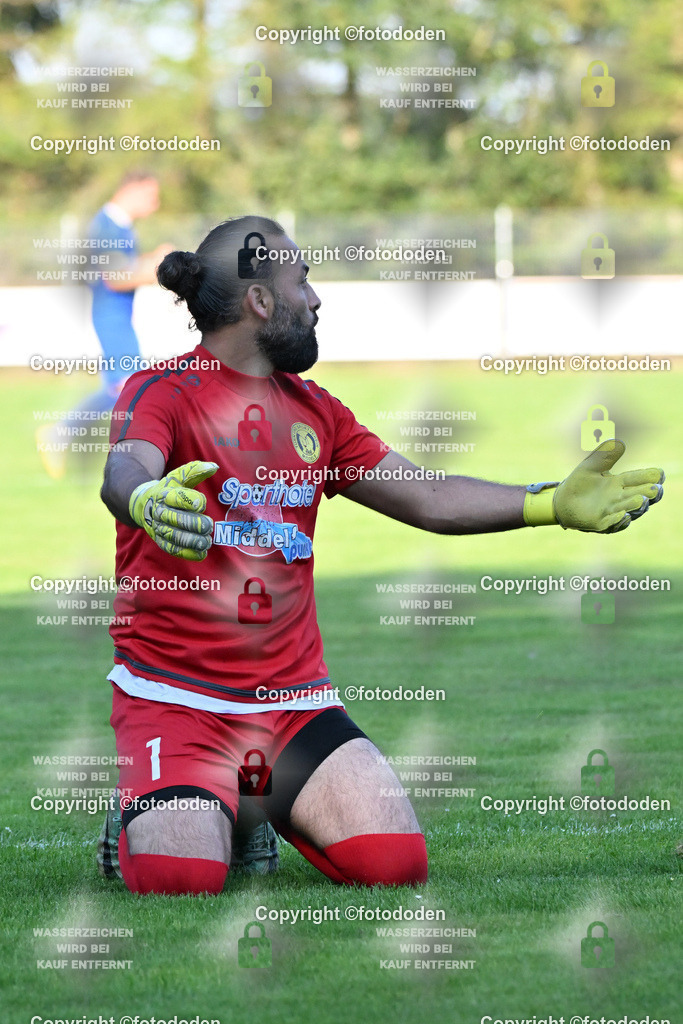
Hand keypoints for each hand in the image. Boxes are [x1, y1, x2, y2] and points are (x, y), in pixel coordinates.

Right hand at [129, 460, 217, 559]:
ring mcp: (159, 527)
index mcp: (164, 494)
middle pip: (176, 519)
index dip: (190, 501)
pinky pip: (173, 549)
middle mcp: (160, 511)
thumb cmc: (167, 489)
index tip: (201, 503)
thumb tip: (214, 467)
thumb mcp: (178, 477)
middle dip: (195, 523)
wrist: (143, 504)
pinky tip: (201, 553)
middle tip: (209, 525)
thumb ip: (195, 471)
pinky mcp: (160, 540)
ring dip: (193, 540)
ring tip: (207, 541)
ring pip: (175, 536)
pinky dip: (187, 553)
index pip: (177, 498)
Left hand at [524, 440, 663, 532]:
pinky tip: (623, 516)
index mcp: (620, 483)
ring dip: (635, 506)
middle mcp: (620, 498)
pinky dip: (619, 520)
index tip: (659, 473)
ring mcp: (612, 511)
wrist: (563, 501)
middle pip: (639, 495)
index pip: (638, 478)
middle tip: (655, 489)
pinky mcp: (602, 523)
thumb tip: (619, 441)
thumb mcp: (590, 466)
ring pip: (628, 509)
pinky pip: (613, 523)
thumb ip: (604, 455)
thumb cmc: (580, 482)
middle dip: (648, 493)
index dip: (649, 476)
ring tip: (640, 500)